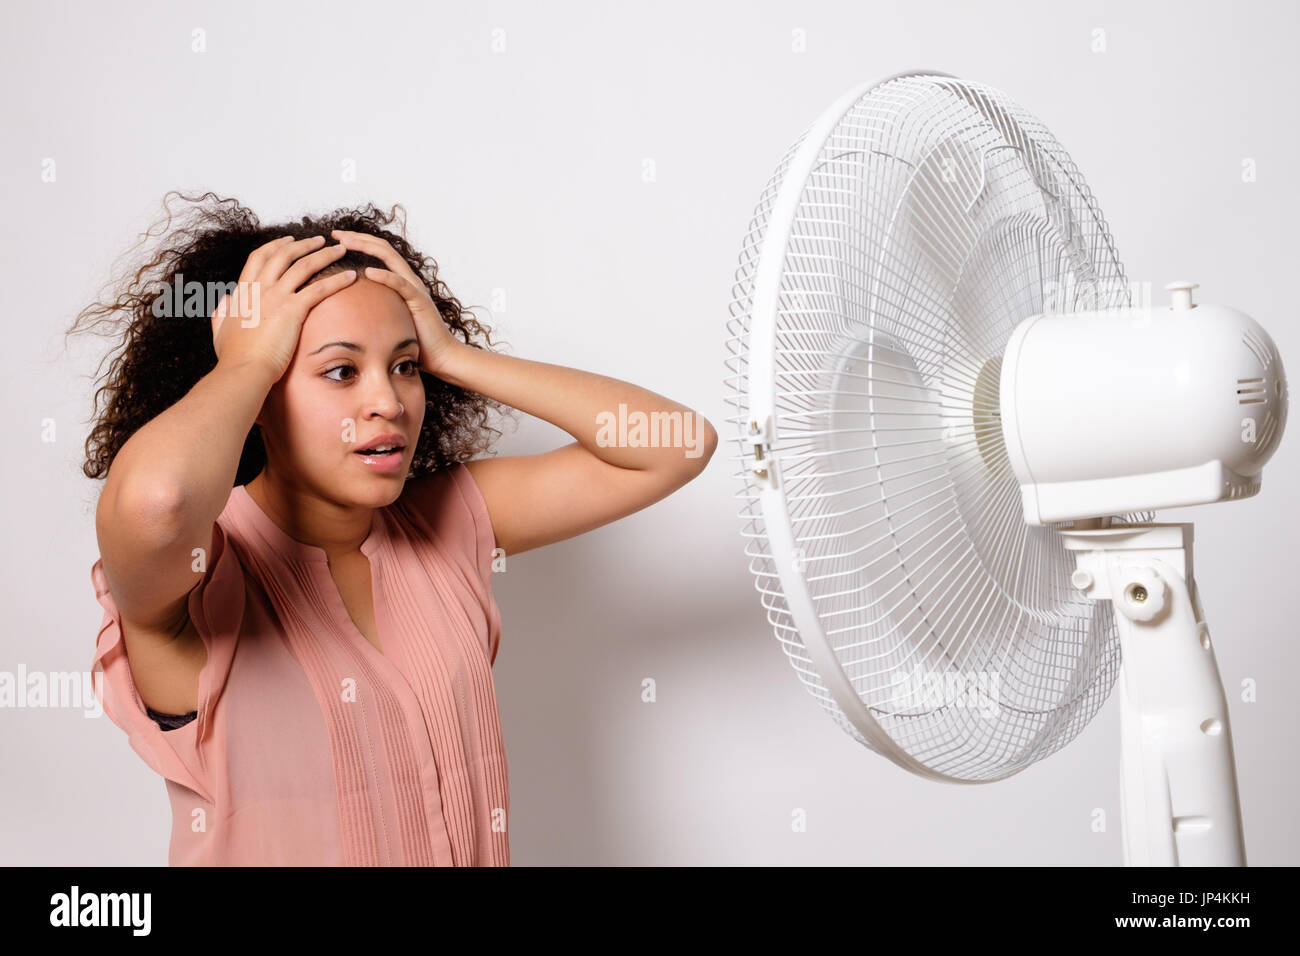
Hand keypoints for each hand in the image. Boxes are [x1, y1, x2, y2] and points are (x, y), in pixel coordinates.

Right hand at [211, 235, 356, 379]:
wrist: (243, 370)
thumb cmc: (233, 356)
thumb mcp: (220, 328)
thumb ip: (222, 311)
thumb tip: (225, 299)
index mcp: (243, 291)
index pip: (259, 257)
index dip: (275, 246)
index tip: (288, 240)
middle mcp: (260, 288)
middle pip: (283, 255)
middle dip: (304, 244)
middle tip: (320, 240)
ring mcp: (276, 297)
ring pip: (303, 266)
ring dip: (324, 255)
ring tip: (341, 250)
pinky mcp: (292, 310)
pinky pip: (319, 289)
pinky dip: (337, 280)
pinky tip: (351, 276)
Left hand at [329, 229, 461, 375]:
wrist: (441, 356)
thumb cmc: (415, 341)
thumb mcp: (390, 319)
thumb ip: (377, 308)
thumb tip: (351, 308)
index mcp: (401, 281)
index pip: (379, 252)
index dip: (359, 242)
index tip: (337, 238)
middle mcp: (409, 279)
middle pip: (383, 247)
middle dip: (358, 238)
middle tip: (336, 233)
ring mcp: (415, 288)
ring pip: (390, 258)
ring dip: (366, 247)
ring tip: (345, 243)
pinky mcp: (420, 301)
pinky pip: (401, 284)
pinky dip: (385, 276)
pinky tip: (368, 272)